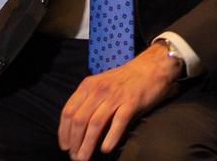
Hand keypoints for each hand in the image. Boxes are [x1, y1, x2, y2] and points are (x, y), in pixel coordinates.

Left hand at [58, 44, 181, 160]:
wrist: (153, 65)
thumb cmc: (127, 78)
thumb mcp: (102, 84)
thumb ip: (90, 100)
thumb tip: (78, 128)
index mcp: (89, 85)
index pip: (68, 112)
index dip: (63, 132)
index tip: (65, 146)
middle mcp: (99, 90)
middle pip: (79, 120)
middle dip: (74, 142)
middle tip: (75, 156)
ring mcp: (116, 95)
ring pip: (95, 124)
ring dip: (87, 144)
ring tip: (85, 157)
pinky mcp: (132, 101)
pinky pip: (118, 122)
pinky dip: (110, 138)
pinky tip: (105, 148)